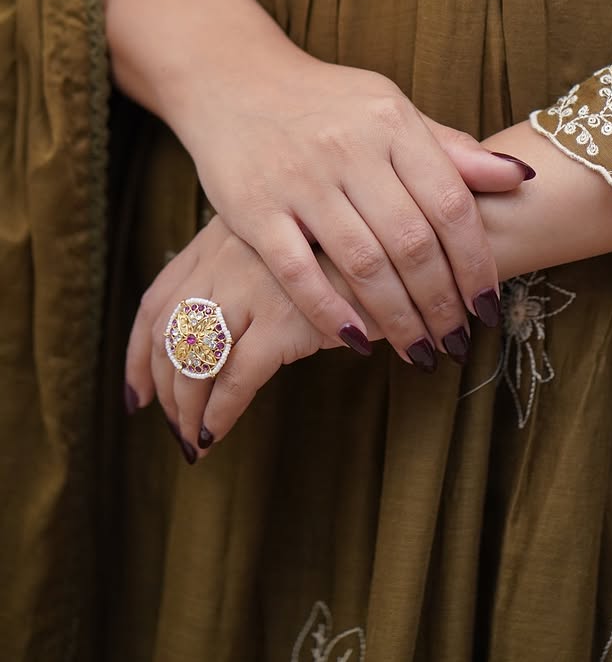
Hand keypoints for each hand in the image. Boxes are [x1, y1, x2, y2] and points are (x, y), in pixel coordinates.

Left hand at [124, 215, 379, 461]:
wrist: (408, 245)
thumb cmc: (358, 250)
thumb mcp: (291, 247)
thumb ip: (251, 273)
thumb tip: (212, 337)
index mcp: (223, 236)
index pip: (158, 297)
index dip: (138, 350)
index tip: (137, 392)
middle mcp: (227, 256)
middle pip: (167, 332)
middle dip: (160, 387)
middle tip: (170, 425)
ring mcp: (253, 286)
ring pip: (193, 360)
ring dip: (184, 409)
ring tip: (194, 440)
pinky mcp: (284, 320)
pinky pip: (233, 380)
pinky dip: (218, 414)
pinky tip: (216, 435)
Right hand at [171, 43, 531, 368]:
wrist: (235, 79)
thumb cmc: (328, 102)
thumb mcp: (391, 110)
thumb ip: (450, 149)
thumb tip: (522, 177)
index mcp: (392, 123)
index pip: (450, 203)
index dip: (475, 262)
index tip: (489, 304)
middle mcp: (349, 149)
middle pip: (412, 242)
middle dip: (441, 302)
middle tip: (456, 340)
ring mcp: (299, 179)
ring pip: (362, 264)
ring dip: (398, 318)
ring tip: (420, 351)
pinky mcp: (253, 209)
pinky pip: (298, 273)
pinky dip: (332, 313)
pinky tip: (358, 341)